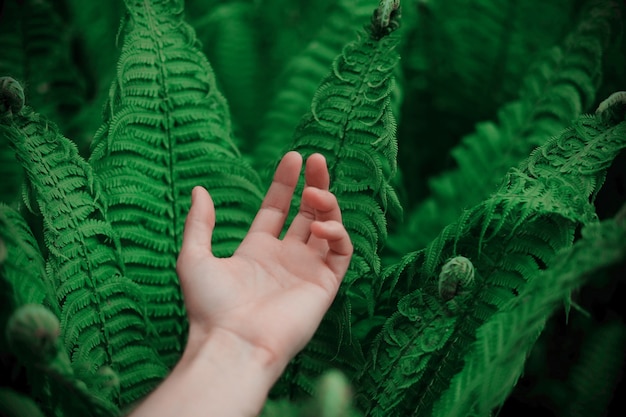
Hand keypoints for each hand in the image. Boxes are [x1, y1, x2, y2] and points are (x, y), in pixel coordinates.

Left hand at [176, 152, 352, 370]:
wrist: (233, 342)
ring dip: (327, 204)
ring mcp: (306, 270)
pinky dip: (336, 233)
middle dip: (314, 185)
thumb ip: (199, 223)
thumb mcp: (194, 258)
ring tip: (315, 193)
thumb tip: (199, 190)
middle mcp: (285, 258)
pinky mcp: (324, 284)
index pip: (278, 209)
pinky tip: (318, 226)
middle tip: (316, 159)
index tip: (294, 158)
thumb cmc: (211, 307)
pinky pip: (341, 251)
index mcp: (257, 251)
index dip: (286, 183)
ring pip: (328, 227)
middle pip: (307, 212)